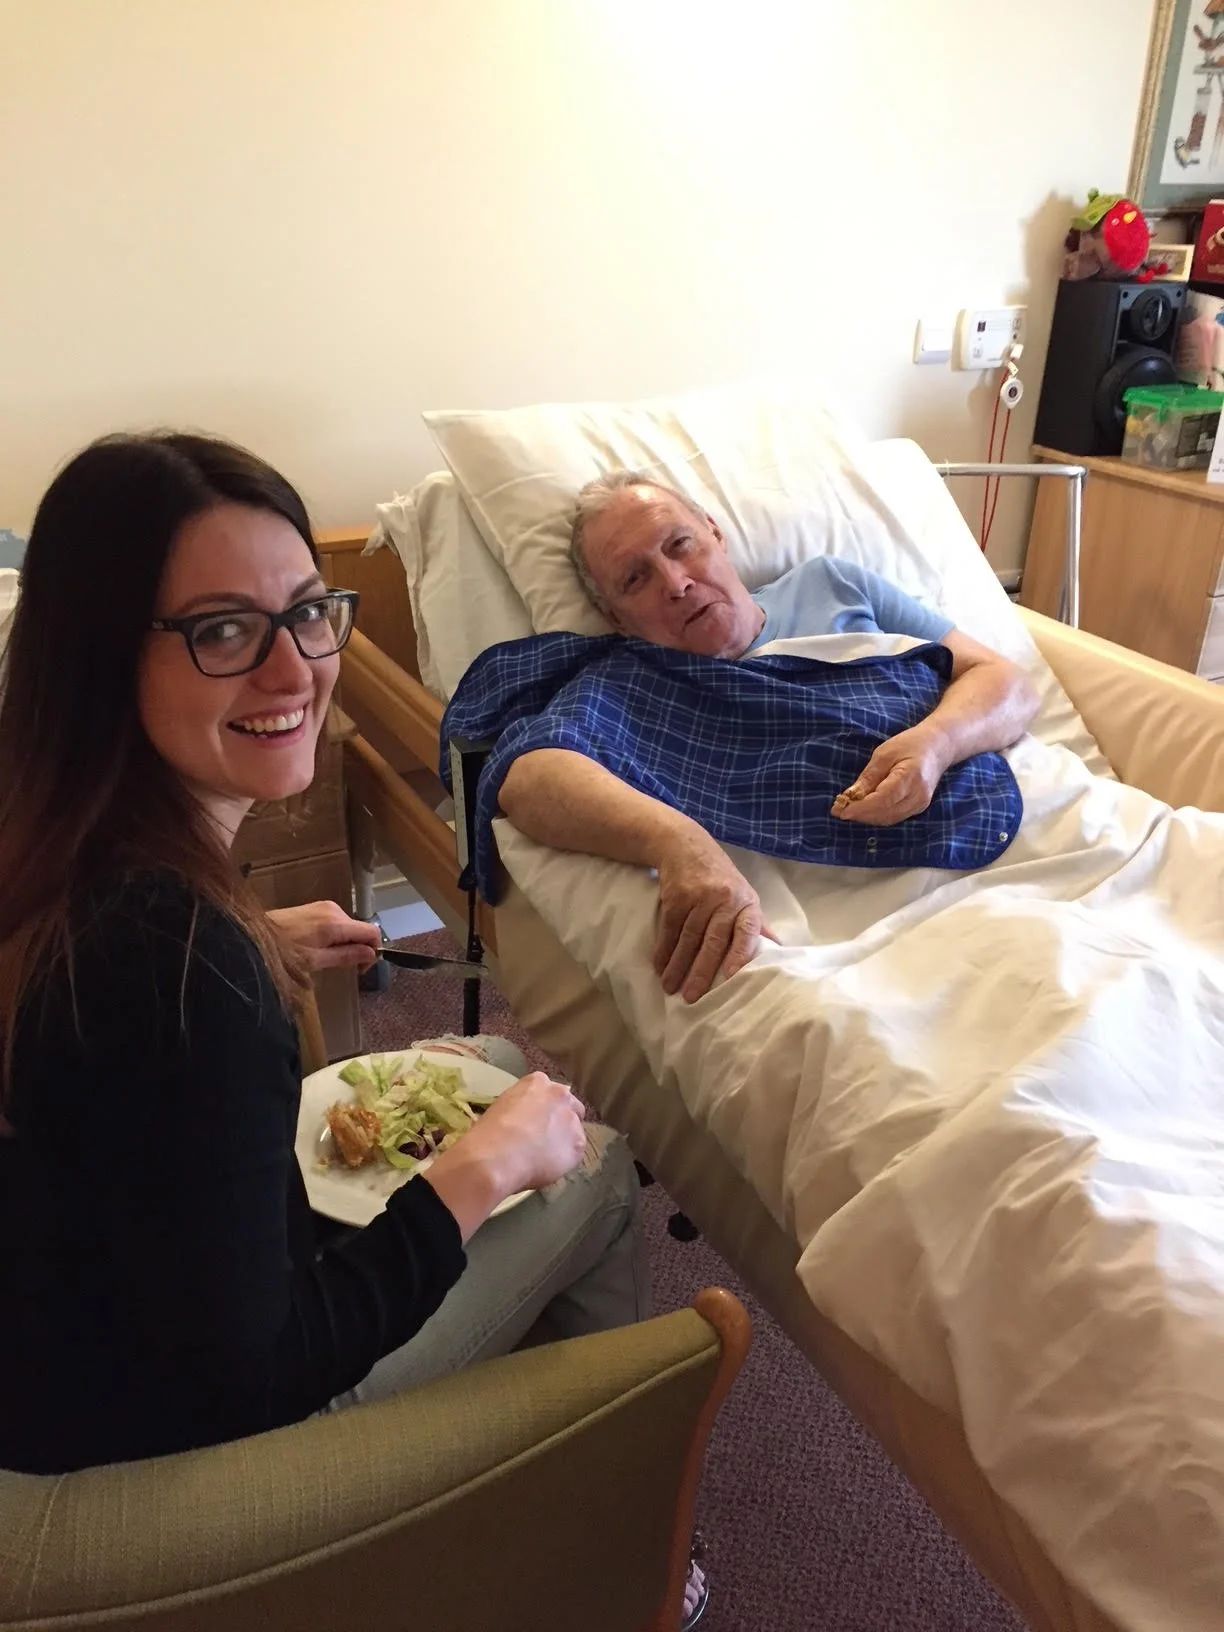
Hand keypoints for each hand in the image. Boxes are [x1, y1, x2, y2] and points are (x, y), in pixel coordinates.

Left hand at [266, 901, 381, 972]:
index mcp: (336, 923)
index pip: (372, 932)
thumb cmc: (284, 952)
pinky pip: (336, 923)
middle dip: (357, 949)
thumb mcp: (316, 961)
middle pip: (360, 930)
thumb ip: (346, 956)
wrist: (254, 936)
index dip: (373, 951)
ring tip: (326, 960)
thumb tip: (371, 954)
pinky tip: (318, 948)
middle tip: (341, 968)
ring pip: (348, 927)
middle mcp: (334, 910)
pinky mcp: (315, 907)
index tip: (361, 968)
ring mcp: (324, 906)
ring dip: (345, 944)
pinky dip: (335, 937)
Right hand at [424, 1072, 587, 1238]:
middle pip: (571, 1107)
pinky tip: (546, 1167)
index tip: (536, 1122)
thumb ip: (520, 1108)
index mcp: (538, 1082)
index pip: (550, 1093)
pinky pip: (574, 1153)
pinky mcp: (578, 1144)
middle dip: (562, 1121)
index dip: (544, 1110)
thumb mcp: (501, 1107)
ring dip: (563, 1141)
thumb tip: (521, 1122)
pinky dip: (564, 1161)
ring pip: (574, 1131)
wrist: (496, 1158)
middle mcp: (560, 1095)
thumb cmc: (489, 1132)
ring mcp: (572, 1119)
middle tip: (545, 1138)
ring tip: (543, 1158)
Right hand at [653, 828, 775, 1003]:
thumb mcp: (743, 895)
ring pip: (688, 939)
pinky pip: (670, 929)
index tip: (731, 977)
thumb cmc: (720, 878)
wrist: (686, 846)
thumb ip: (756, 924)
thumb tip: (778, 950)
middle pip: (713, 941)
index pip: (747, 931)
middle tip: (692, 997)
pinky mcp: (676, 897)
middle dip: (701, 971)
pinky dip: (663, 950)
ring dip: (678, 966)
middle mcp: (724, 901)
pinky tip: (659, 967)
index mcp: (746, 904)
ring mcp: (699, 898)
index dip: (740, 954)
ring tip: (670, 987)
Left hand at [831, 724, 947, 825]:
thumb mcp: (884, 754)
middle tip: (838, 810)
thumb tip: (850, 796)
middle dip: (860, 815)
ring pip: (888, 819)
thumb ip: (868, 778)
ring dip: (866, 818)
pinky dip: (877, 816)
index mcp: (911, 778)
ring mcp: (920, 804)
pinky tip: (863, 810)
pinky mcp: (918, 808)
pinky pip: (894, 817)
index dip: (860, 808)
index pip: (882, 800)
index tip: (840, 810)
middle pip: (884, 813)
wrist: (938, 747)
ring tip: (847, 810)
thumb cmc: (910, 744)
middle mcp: (918, 796)